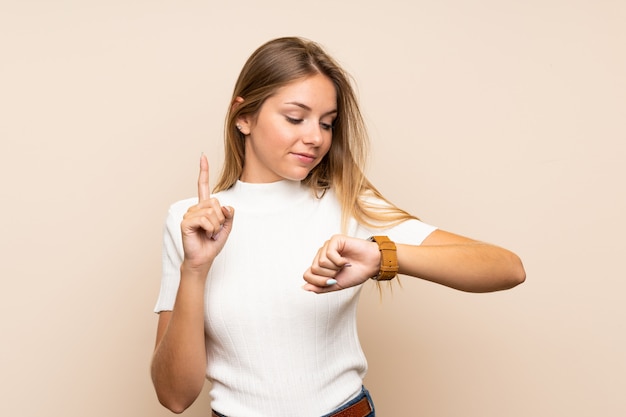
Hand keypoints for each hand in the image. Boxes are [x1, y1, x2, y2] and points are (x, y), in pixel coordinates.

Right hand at [180, 154, 233, 273]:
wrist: (203, 259)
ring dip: (216, 225)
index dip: (203, 171)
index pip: (202, 186)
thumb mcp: (226, 228)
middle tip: (215, 230)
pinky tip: (205, 234)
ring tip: (209, 234)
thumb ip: (229, 215)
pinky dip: (210, 228)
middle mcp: (195, 208)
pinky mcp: (185, 222)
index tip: (203, 156)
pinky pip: (205, 219)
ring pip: (212, 211)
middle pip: (215, 201)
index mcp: (204, 207)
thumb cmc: (212, 244)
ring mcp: (189, 214)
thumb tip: (226, 206)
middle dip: (221, 218)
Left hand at [302, 235, 380, 292]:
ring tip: (344, 265)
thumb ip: (320, 287)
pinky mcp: (335, 240)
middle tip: (340, 272)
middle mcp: (321, 255)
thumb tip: (304, 287)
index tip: (333, 282)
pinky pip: (329, 254)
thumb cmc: (356, 273)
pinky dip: (339, 261)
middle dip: (329, 275)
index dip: (319, 282)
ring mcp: (327, 246)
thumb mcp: (336, 285)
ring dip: (335, 268)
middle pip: (314, 269)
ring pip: (321, 262)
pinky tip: (346, 260)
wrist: (371, 266)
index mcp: (320, 266)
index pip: (307, 275)